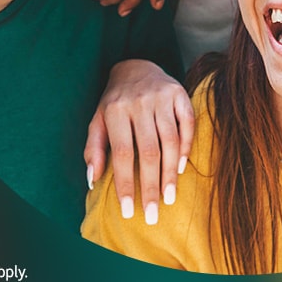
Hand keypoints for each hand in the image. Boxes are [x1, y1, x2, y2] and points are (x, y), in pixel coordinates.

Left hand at [85, 60, 194, 224]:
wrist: (136, 66)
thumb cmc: (114, 102)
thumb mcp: (97, 120)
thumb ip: (93, 148)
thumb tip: (93, 180)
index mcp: (115, 110)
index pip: (122, 153)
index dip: (126, 184)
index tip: (129, 211)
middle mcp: (139, 102)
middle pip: (148, 151)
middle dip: (151, 186)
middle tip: (153, 215)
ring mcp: (162, 96)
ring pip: (170, 140)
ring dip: (170, 173)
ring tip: (169, 198)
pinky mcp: (180, 93)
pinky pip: (188, 123)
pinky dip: (186, 147)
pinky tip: (182, 168)